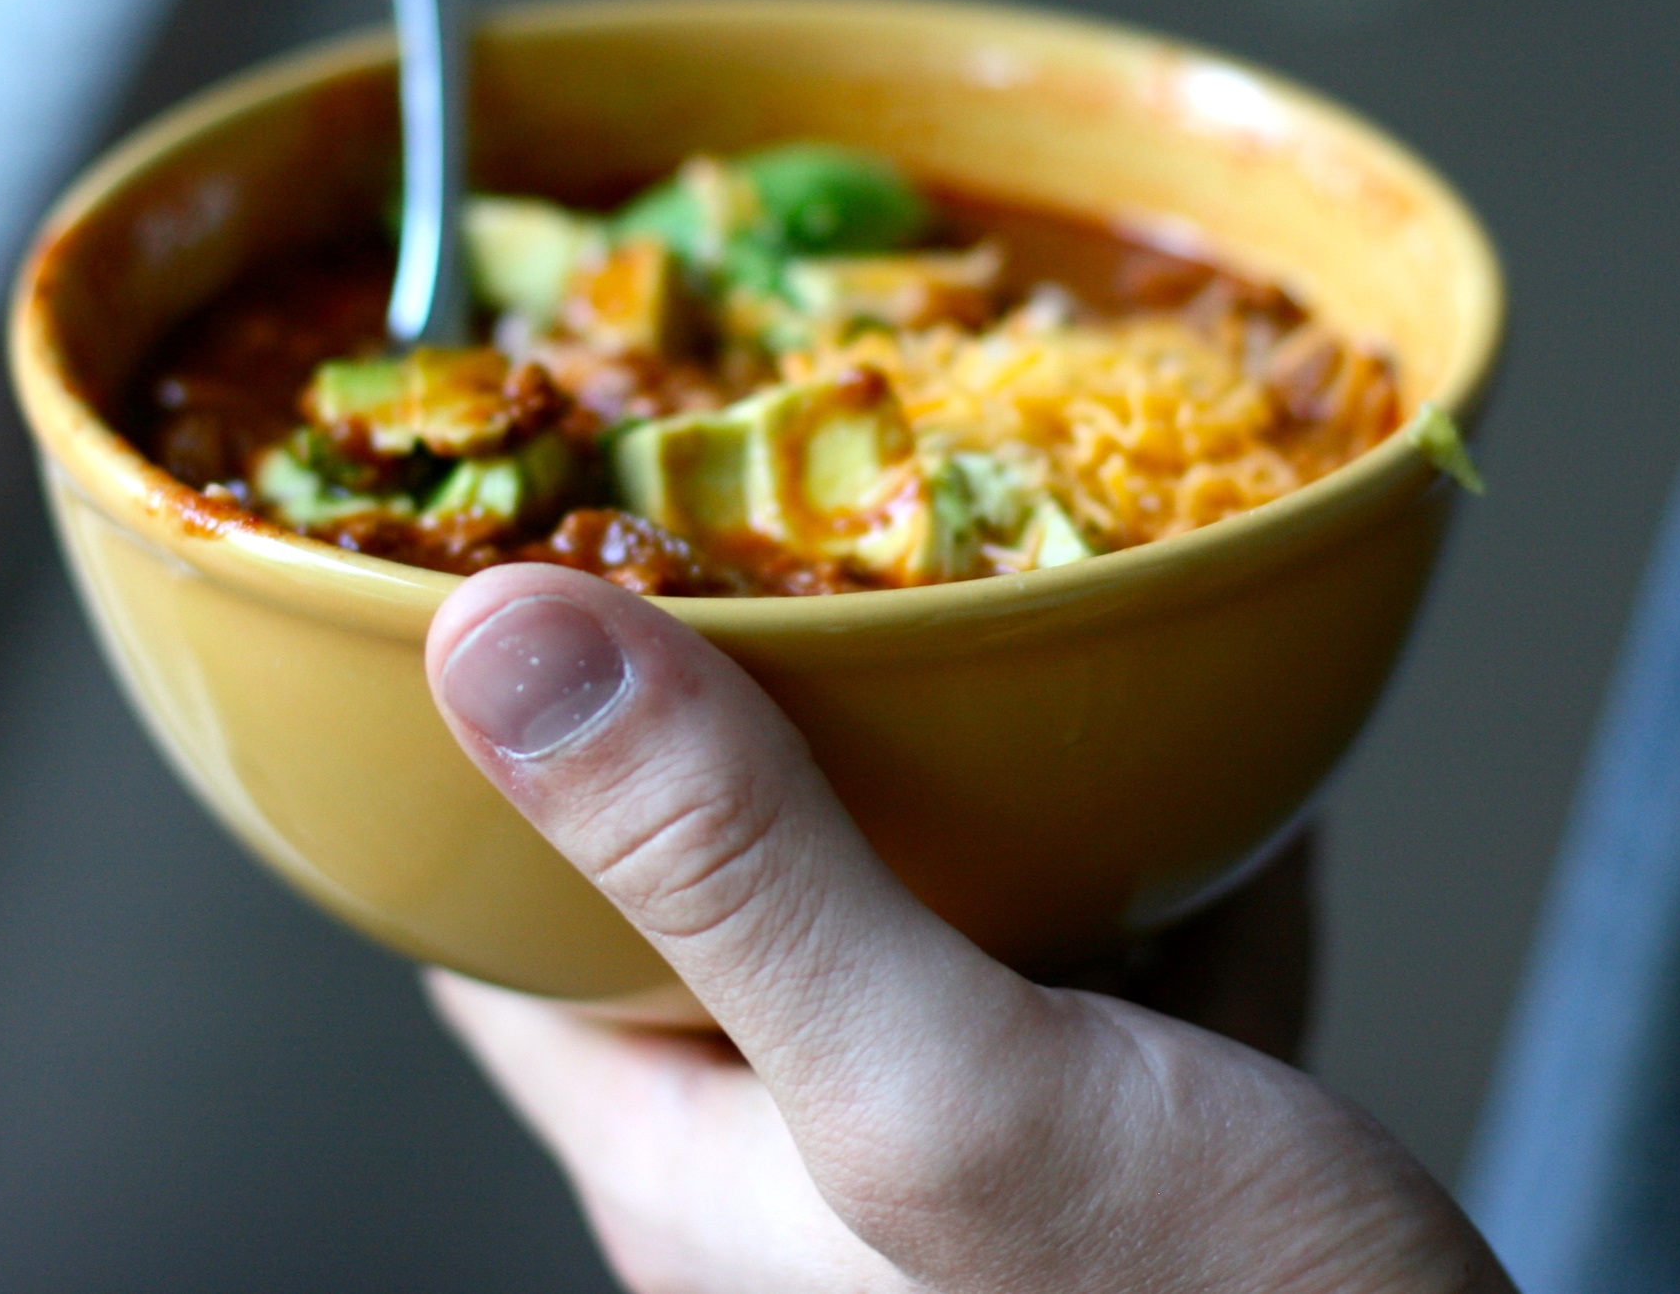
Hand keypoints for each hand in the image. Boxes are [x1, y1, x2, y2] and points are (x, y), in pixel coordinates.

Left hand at [423, 564, 1513, 1293]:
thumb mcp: (942, 1085)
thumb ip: (732, 867)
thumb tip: (493, 635)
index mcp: (685, 1159)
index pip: (497, 930)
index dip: (486, 754)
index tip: (521, 573)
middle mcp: (795, 1159)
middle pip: (710, 887)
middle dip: (737, 713)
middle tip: (769, 521)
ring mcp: (964, 1147)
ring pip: (907, 899)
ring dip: (946, 764)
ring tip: (970, 583)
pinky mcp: (1117, 1138)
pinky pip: (1087, 946)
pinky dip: (1130, 845)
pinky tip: (1193, 746)